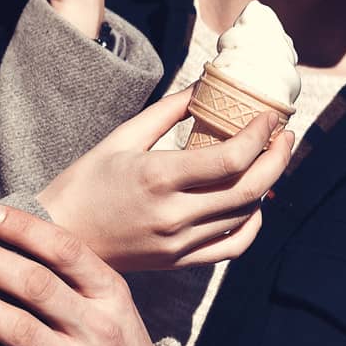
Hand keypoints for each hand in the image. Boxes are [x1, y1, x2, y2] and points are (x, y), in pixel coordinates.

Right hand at [37, 88, 292, 271]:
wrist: (60, 235)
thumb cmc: (86, 181)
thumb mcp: (123, 137)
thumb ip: (169, 110)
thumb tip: (206, 84)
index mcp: (158, 178)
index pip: (231, 159)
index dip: (261, 135)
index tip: (270, 116)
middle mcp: (174, 215)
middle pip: (249, 189)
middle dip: (277, 158)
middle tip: (285, 135)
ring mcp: (179, 244)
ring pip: (245, 217)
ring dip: (267, 185)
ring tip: (271, 159)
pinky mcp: (179, 262)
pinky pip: (231, 247)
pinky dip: (252, 225)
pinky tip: (253, 204)